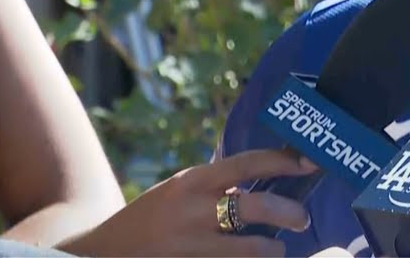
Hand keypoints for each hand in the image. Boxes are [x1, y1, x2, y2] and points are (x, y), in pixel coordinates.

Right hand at [56, 148, 318, 256]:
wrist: (99, 255)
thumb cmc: (151, 218)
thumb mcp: (179, 190)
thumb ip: (216, 181)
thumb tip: (265, 165)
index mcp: (192, 182)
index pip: (247, 163)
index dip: (283, 161)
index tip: (310, 162)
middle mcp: (192, 211)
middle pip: (256, 206)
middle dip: (289, 212)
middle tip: (302, 218)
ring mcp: (189, 246)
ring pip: (250, 250)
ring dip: (272, 250)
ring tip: (276, 249)